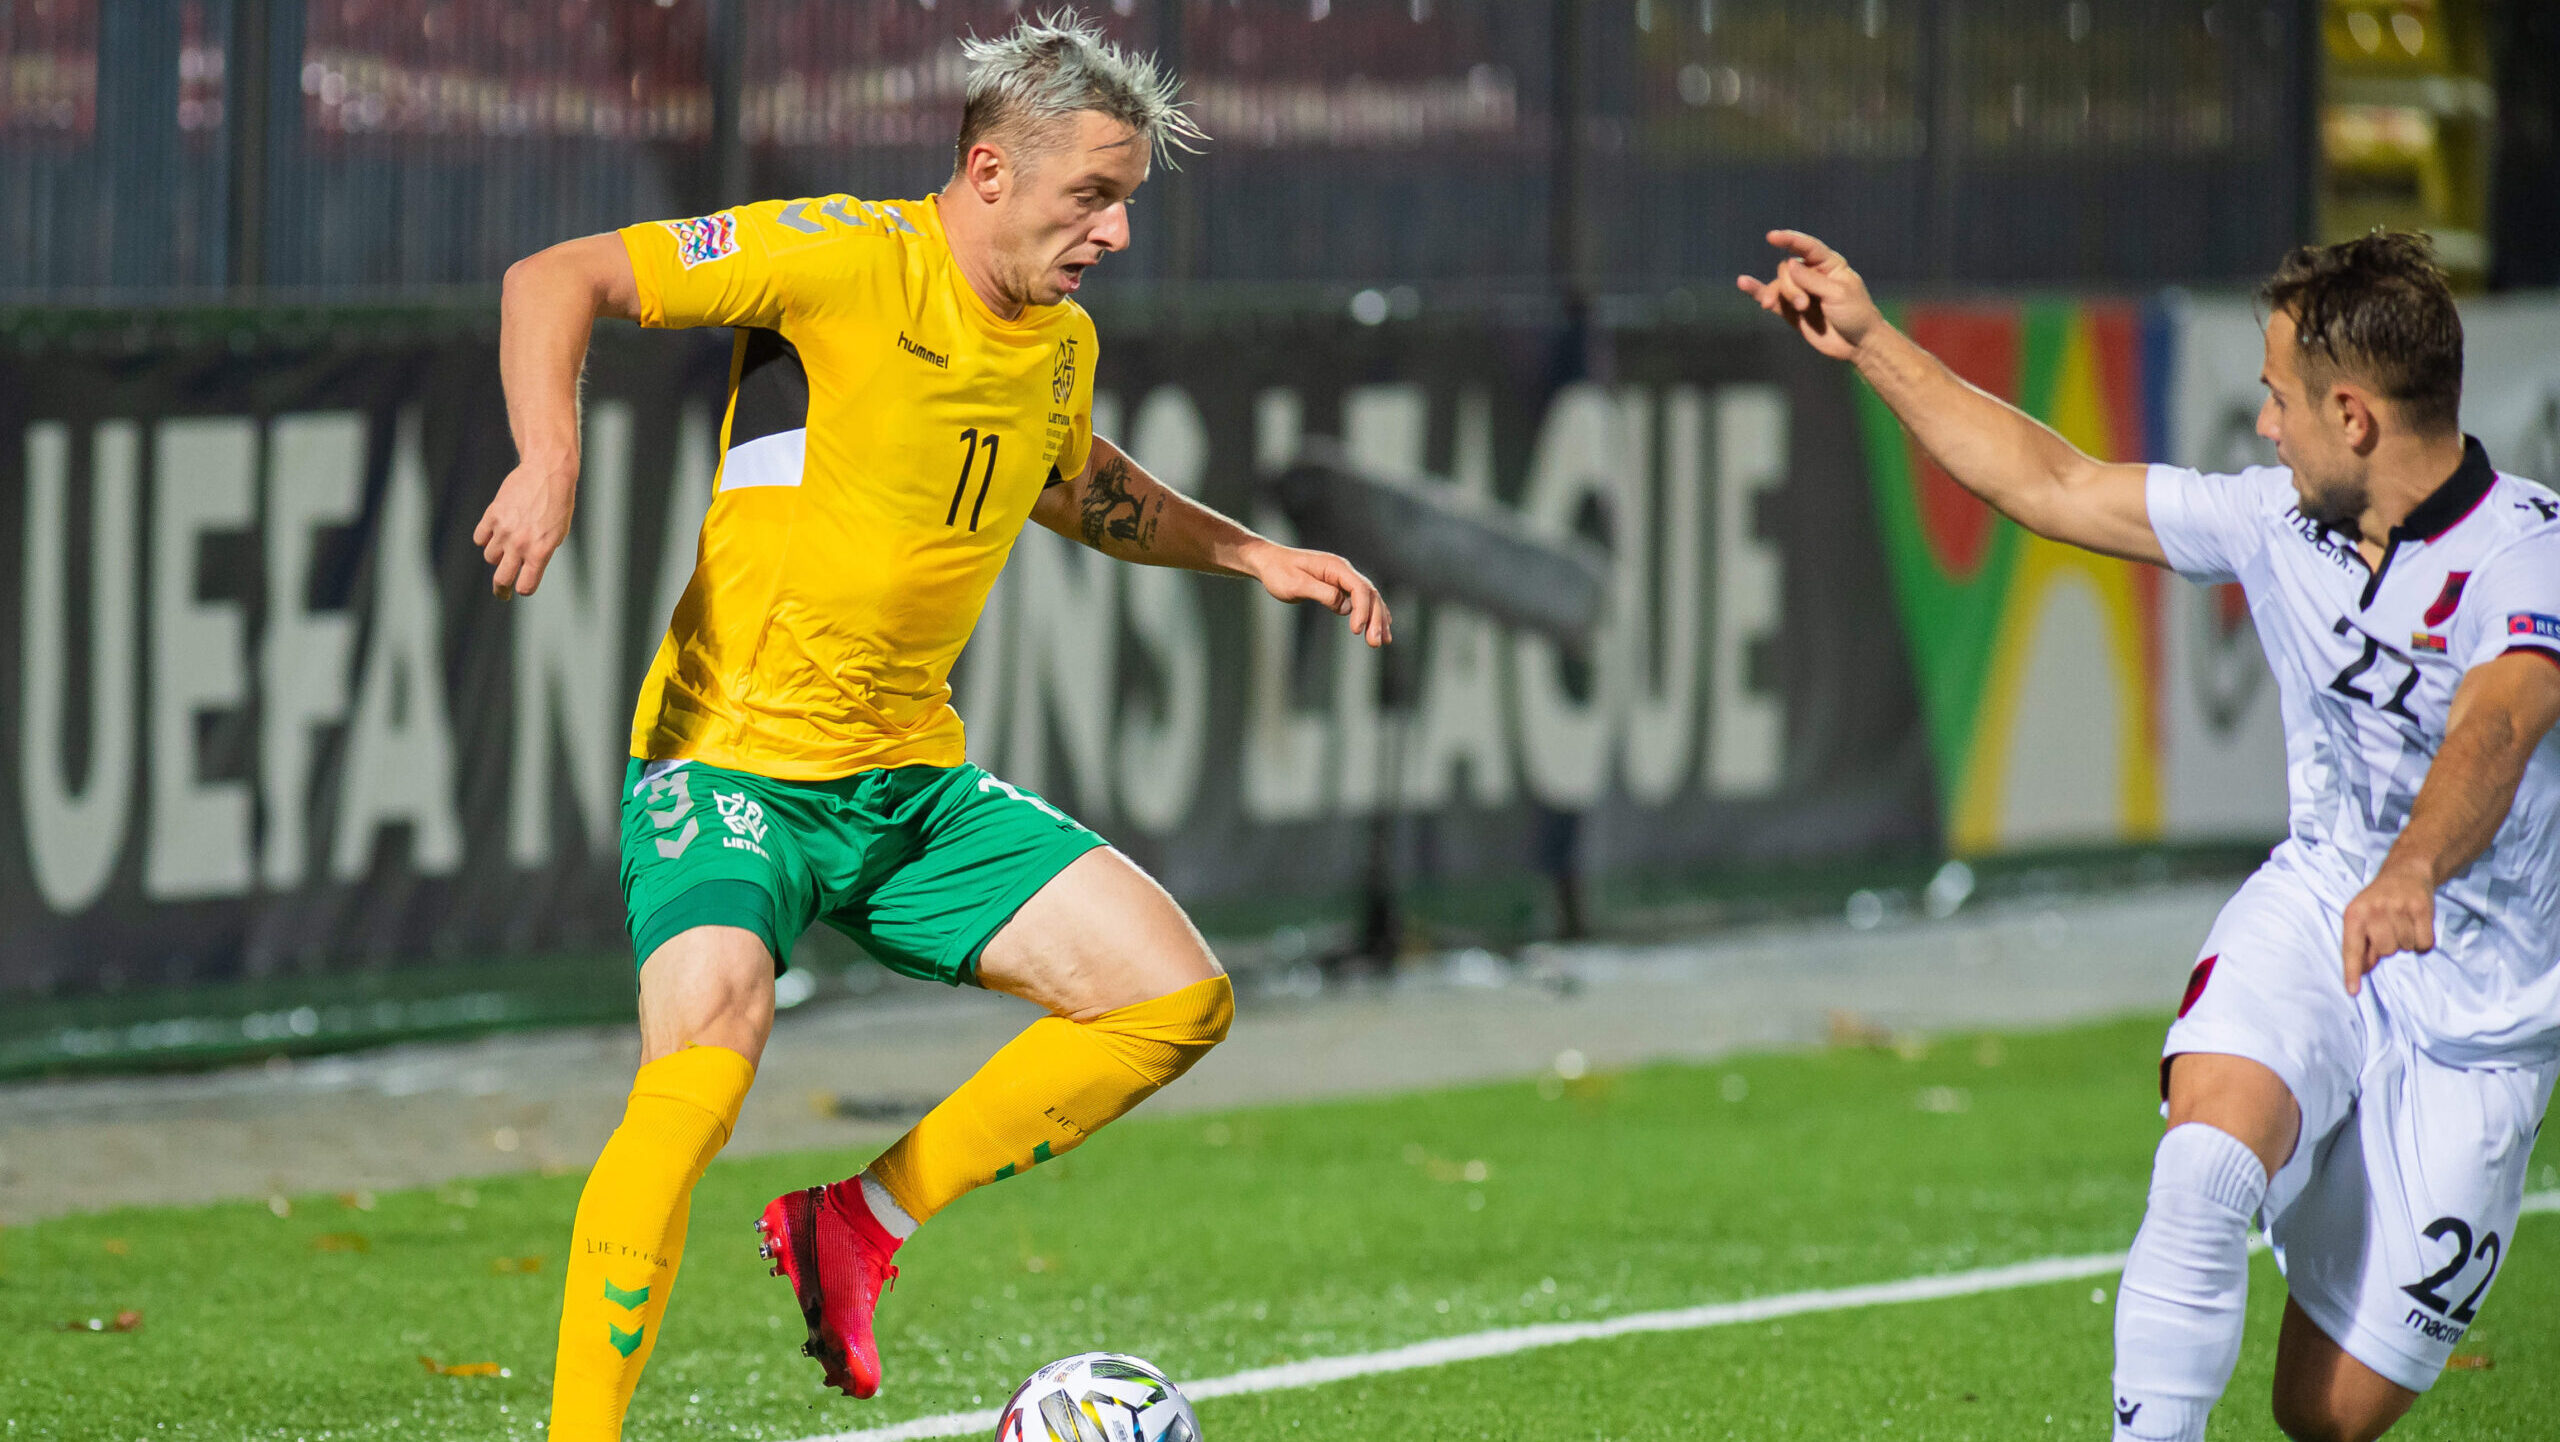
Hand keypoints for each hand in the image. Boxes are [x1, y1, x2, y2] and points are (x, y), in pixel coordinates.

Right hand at [473, 462, 576, 597]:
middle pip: (502, 579)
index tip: (523, 587)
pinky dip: (485, 538)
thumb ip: (540, 554)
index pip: (525, 586)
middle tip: (503, 591)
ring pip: (490, 557)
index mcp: (540, 552)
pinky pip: (480, 538)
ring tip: (508, 545)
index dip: (524, 588)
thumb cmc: (557, 505)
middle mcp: (520, 544)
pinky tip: (495, 533)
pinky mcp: (492, 515)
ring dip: (497, 556)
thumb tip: (523, 570)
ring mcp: (504, 530)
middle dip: (502, 588)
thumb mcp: (557, 534)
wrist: (547, 473)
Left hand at [1247, 542, 1390, 647]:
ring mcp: (1342, 578)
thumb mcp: (1296, 584)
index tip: (1357, 631)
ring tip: (1382, 641)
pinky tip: (1381, 626)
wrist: (1268, 562)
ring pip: (1369, 598)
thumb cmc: (1279, 572)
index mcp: (1335, 567)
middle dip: (1375, 619)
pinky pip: (1361, 600)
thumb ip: (1322, 593)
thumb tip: (1345, 607)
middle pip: (1369, 594)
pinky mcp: (1338, 586)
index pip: (1359, 588)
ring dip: (1377, 619)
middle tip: (1375, 643)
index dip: (1362, 610)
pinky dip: (1372, 614)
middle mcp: (1343, 571)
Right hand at [1736, 230, 1880, 361]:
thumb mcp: (1837, 294)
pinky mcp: (1791, 311)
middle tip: (1803, 305)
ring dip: (1781, 296)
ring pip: (1779, 285)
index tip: (1772, 237)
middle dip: (1791, 287)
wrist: (1857, 344)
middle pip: (1787, 270)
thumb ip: (1811, 280)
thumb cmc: (1855, 314)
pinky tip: (1743, 283)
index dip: (1789, 240)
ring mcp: (1801, 293)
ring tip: (1796, 310)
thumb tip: (1787, 265)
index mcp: (1829, 265)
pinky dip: (1757, 291)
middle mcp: (1812, 275)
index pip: (1806, 247)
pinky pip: (1771, 298)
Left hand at [2341, 862, 2436, 995]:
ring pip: (2406, 948)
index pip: (2352, 948)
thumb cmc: (2379, 902)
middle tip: (2390, 928)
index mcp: (2353, 914)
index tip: (2352, 991)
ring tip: (2403, 922)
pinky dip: (2423, 941)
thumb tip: (2362, 972)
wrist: (2405, 872)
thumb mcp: (2361, 919)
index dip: (2352, 971)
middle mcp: (2374, 910)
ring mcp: (2398, 907)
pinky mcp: (2421, 907)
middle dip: (2389, 947)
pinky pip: (2425, 943)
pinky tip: (2417, 925)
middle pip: (2386, 952)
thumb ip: (2361, 946)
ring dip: (2407, 941)